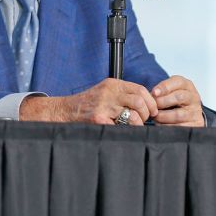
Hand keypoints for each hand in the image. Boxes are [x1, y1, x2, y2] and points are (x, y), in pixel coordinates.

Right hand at [20, 78, 158, 124]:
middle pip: (140, 102)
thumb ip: (122, 94)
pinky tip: (119, 130)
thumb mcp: (105, 92)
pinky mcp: (98, 119)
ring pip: (133, 115)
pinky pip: (121, 127)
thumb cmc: (87, 105)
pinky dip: (124, 131)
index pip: (141, 90)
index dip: (150, 102)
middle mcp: (108, 92)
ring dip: (137, 124)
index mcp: (112, 84)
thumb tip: (146, 104)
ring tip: (132, 126)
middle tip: (142, 121)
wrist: (64, 111)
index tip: (151, 111)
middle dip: (146, 114)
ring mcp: (103, 106)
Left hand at [150, 75, 204, 126]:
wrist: (186, 115)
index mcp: (187, 86)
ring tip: (155, 117)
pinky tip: (161, 125)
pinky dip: (167, 126)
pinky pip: (180, 127)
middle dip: (162, 102)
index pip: (179, 82)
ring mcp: (196, 112)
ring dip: (163, 116)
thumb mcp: (167, 92)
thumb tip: (148, 97)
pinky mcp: (196, 124)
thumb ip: (159, 92)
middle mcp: (194, 98)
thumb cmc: (171, 101)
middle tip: (153, 107)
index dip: (165, 87)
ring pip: (178, 115)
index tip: (154, 93)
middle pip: (179, 97)